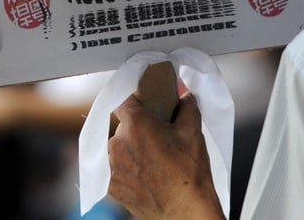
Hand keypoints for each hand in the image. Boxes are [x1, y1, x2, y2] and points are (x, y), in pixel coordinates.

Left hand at [108, 94, 224, 219]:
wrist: (185, 211)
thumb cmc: (189, 174)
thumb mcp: (193, 132)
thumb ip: (187, 107)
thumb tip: (185, 96)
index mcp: (136, 125)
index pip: (122, 99)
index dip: (131, 99)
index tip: (140, 102)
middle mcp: (118, 143)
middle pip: (122, 126)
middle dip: (137, 129)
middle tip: (157, 138)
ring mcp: (112, 166)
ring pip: (118, 148)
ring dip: (130, 150)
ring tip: (152, 160)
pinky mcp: (110, 185)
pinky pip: (115, 168)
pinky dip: (127, 169)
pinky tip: (145, 174)